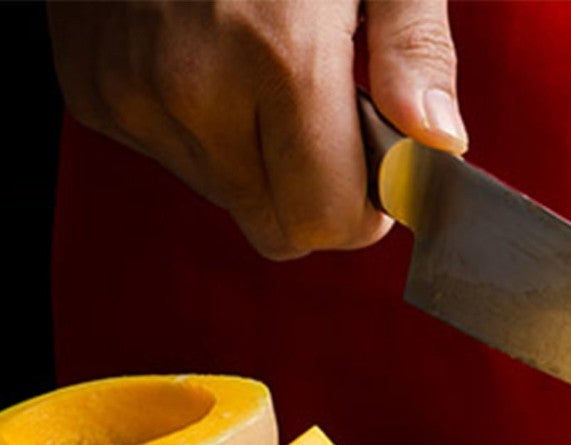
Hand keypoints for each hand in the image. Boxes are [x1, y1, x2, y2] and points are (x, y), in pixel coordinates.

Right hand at [47, 0, 466, 259]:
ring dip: (259, 162)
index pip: (326, 222)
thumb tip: (439, 140)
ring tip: (263, 72)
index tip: (378, 172)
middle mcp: (195, 90)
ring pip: (226, 197)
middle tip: (328, 117)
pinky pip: (170, 158)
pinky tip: (212, 62)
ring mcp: (133, 94)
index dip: (365, 211)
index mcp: (280, 61)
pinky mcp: (94, 91)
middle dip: (316, 193)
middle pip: (276, 228)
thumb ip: (415, 51)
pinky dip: (202, 131)